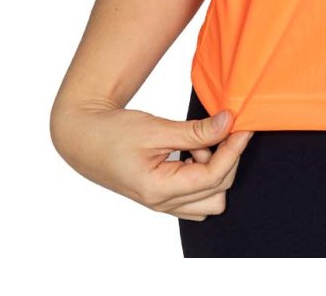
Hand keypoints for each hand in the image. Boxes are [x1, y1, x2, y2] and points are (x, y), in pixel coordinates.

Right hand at [50, 98, 254, 220]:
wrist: (83, 138)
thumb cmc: (112, 133)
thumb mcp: (156, 128)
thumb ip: (195, 130)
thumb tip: (229, 122)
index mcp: (158, 190)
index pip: (212, 176)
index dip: (233, 149)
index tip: (243, 125)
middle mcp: (161, 203)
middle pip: (217, 193)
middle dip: (226, 160)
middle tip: (219, 129)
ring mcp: (161, 203)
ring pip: (209, 200)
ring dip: (215, 170)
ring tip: (198, 142)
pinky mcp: (161, 196)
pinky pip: (195, 196)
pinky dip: (203, 173)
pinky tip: (192, 149)